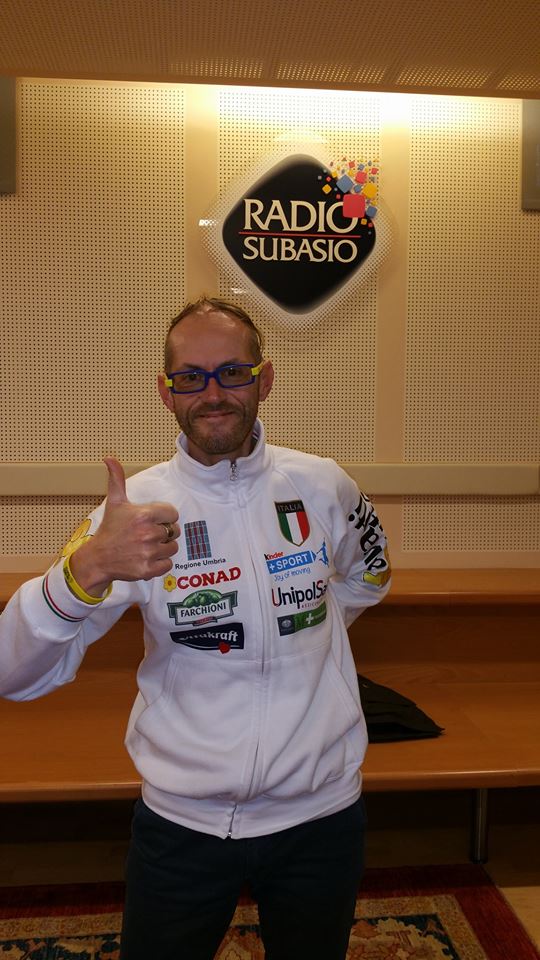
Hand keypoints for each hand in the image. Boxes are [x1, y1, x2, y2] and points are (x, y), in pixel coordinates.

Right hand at [70, 457, 179, 596]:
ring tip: (146, 547)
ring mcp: (148, 553)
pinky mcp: (148, 569)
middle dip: (163, 533)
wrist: (98, 558)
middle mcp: (147, 533)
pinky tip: (146, 558)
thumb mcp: (115, 503)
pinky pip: (168, 564)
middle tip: (147, 535)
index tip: (152, 520)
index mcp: (143, 515)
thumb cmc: (110, 530)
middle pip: (174, 531)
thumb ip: (117, 479)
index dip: (164, 517)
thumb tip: (109, 458)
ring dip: (163, 548)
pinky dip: (160, 563)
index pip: (172, 514)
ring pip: (172, 548)